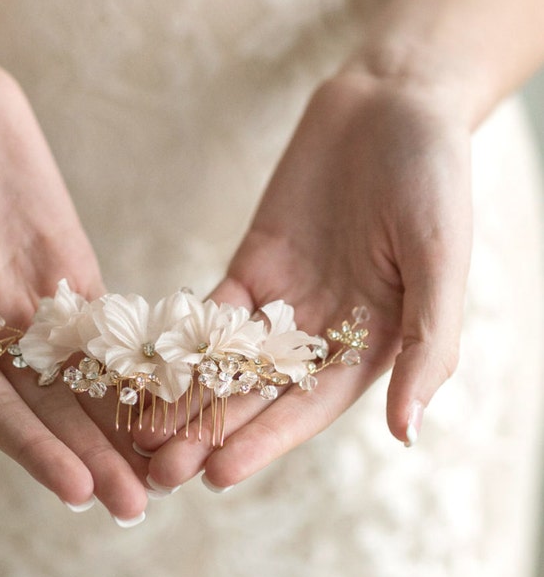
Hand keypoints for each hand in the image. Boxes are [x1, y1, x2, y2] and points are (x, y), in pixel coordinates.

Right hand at [0, 52, 148, 520]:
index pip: (0, 415)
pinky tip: (177, 394)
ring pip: (89, 378)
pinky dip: (141, 362)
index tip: (82, 494)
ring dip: (124, 425)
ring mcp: (39, 304)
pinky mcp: (75, 268)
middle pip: (54, 409)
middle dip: (95, 457)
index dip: (40, 455)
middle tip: (140, 505)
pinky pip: (112, 324)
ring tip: (167, 468)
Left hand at [142, 69, 472, 489]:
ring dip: (183, 399)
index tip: (218, 475)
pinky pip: (208, 310)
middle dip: (209, 434)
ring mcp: (283, 301)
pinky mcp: (251, 265)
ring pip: (224, 362)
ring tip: (136, 436)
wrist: (395, 101)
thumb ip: (426, 344)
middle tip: (156, 474)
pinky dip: (175, 339)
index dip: (264, 441)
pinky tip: (137, 366)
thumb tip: (406, 432)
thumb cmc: (435, 179)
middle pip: (257, 396)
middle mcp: (324, 335)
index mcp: (372, 346)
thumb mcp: (440, 261)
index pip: (308, 408)